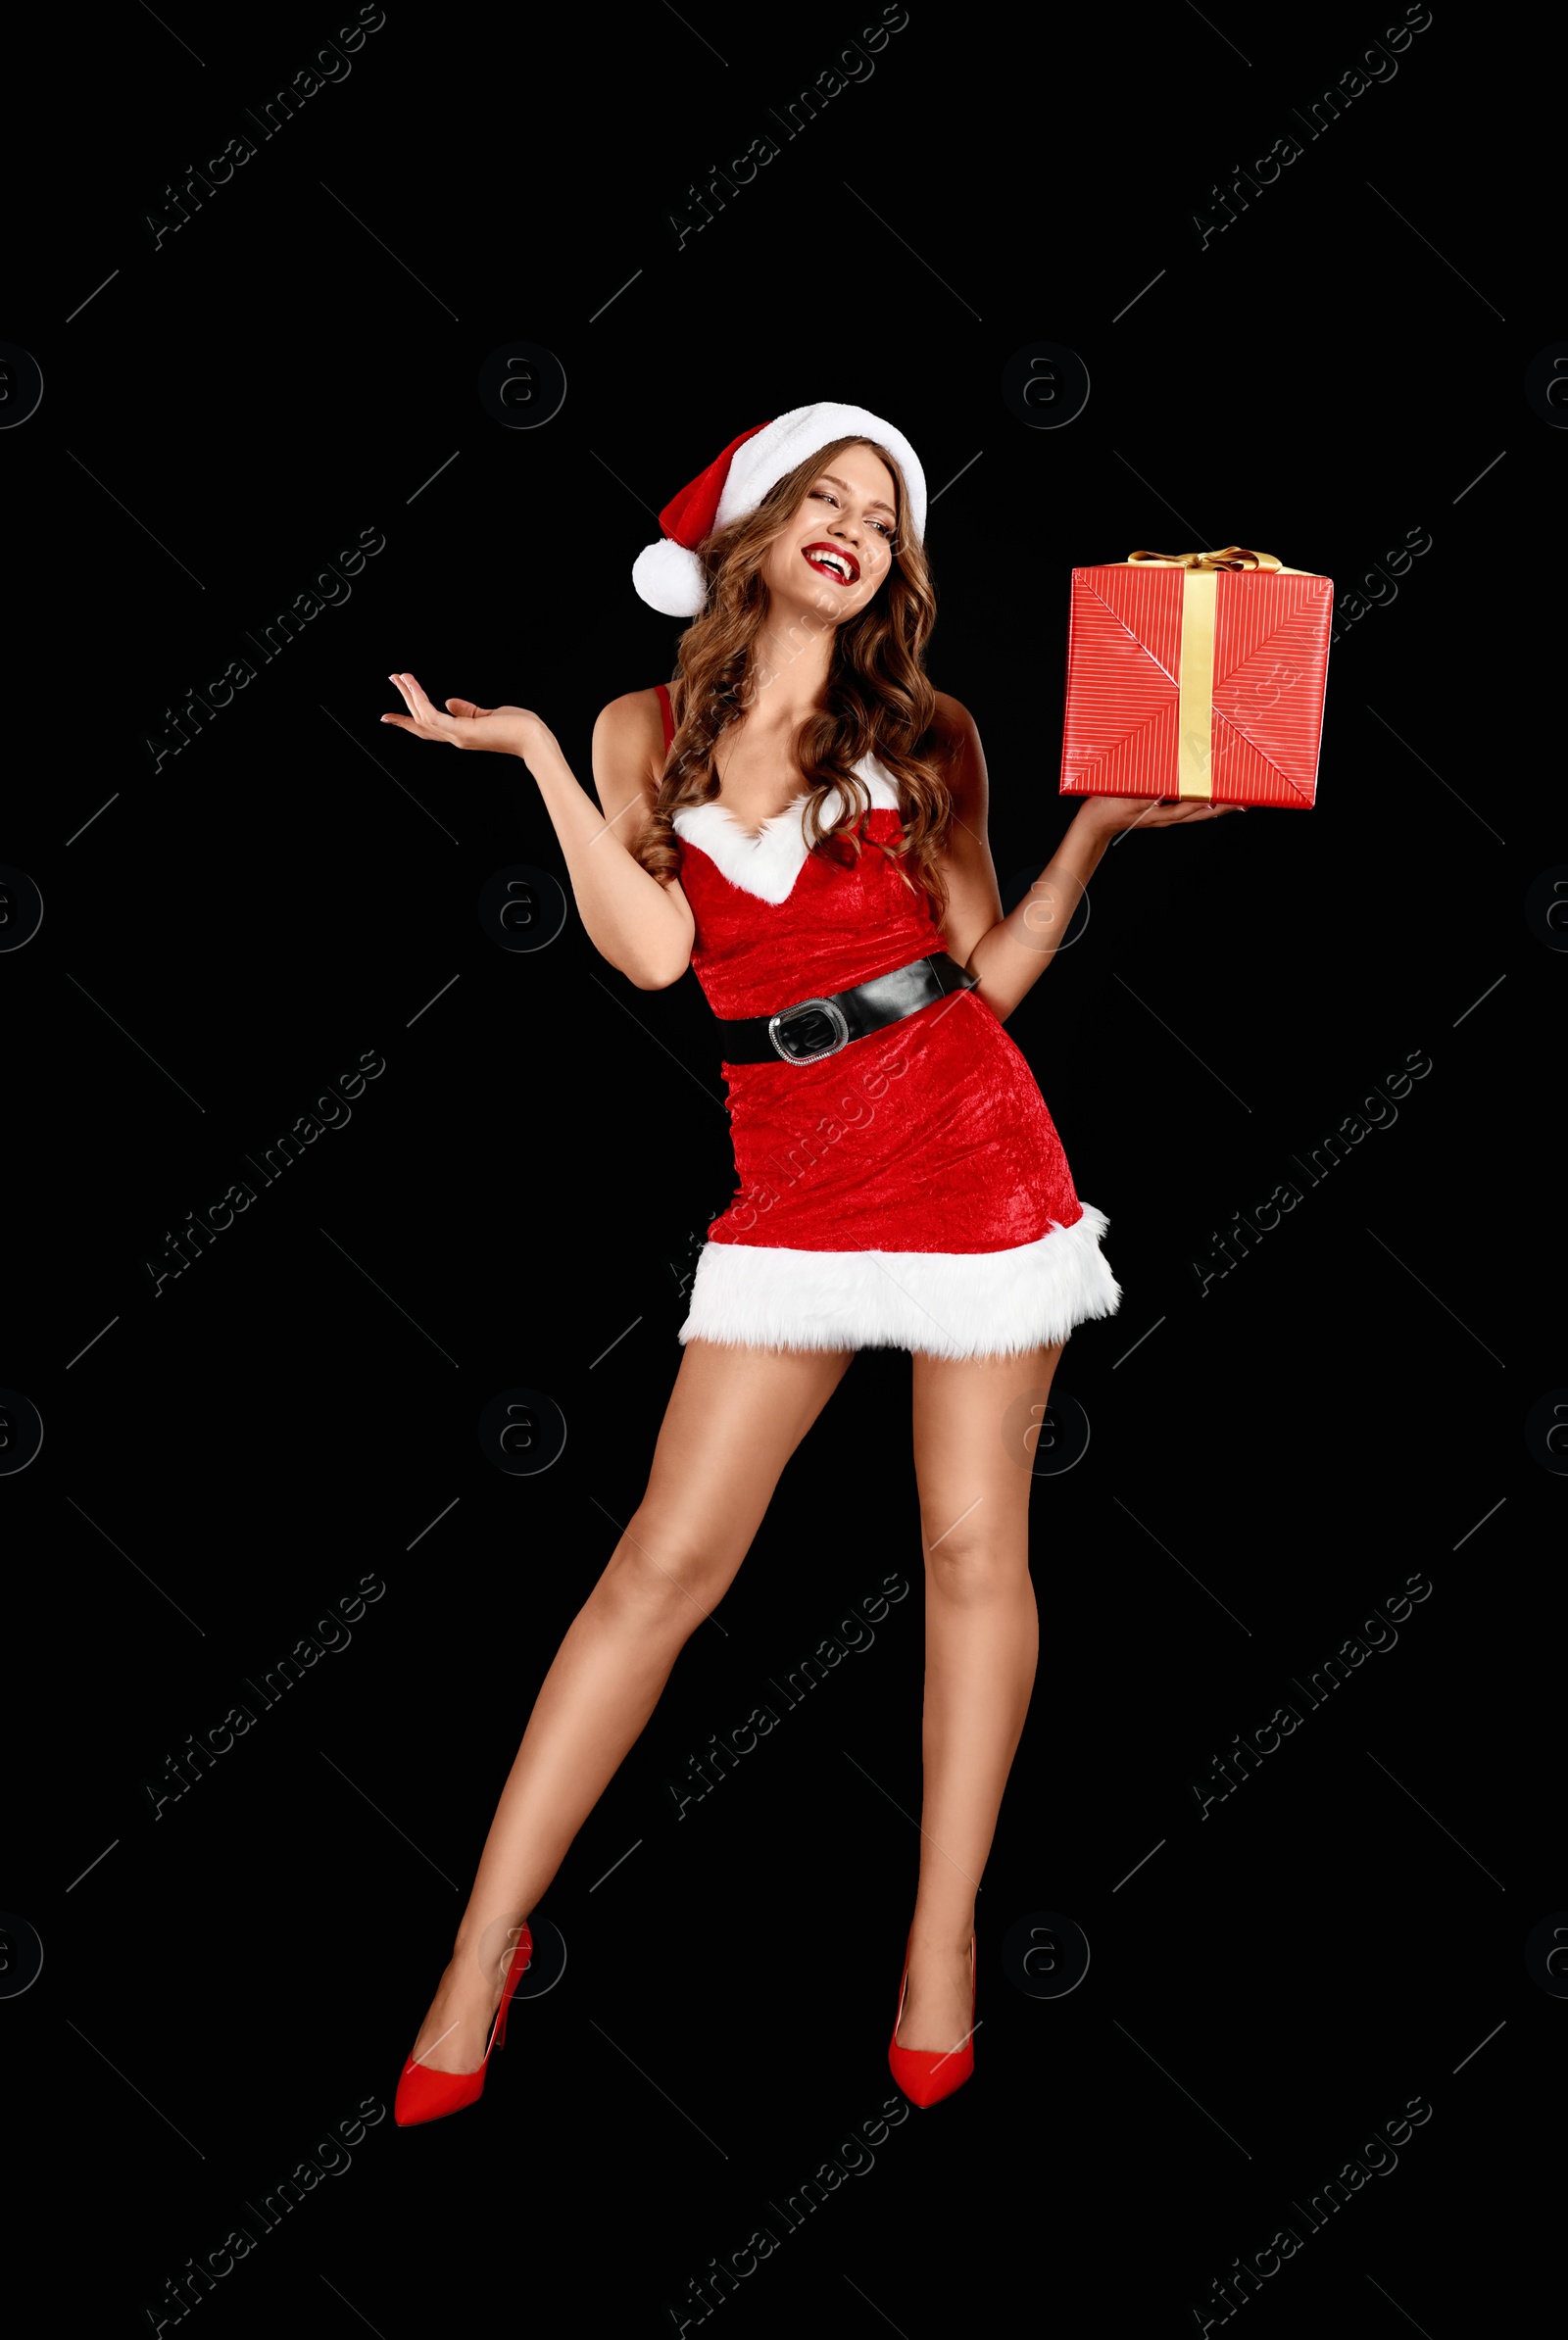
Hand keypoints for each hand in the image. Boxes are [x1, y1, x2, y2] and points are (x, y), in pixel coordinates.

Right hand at [380, 673, 543, 757]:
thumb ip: (467, 710)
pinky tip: (413, 685)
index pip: (429, 727)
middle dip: (404, 701)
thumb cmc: (519, 729)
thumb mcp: (488, 715)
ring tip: (399, 677)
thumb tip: (449, 702)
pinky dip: (420, 699)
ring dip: (409, 695)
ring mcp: (457, 736)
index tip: (391, 713)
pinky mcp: (461, 732)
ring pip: (422, 716)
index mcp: (461, 734)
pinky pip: (433, 715)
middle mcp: (455, 738)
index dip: (408, 719)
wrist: (535, 739)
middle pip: (420, 722)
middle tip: (392, 679)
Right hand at [1075, 794, 1244, 837]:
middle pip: (1201, 812)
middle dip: (1223, 807)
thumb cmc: (1105, 810)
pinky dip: (1199, 804)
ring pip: (1195, 811)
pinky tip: (1204, 800)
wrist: (1092, 825)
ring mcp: (1163, 816)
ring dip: (1215, 807)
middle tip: (1245, 802)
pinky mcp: (1157, 812)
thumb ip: (1146, 798)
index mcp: (1161, 814)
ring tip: (1233, 802)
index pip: (1195, 807)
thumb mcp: (1125, 800)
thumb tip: (1166, 794)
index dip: (1214, 802)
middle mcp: (1167, 817)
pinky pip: (1184, 808)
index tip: (1232, 798)